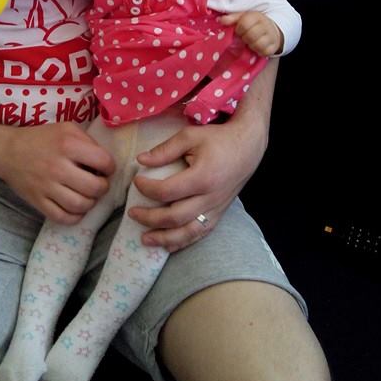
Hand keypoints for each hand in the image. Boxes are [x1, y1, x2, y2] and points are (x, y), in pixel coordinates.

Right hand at [0, 122, 114, 224]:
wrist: (7, 151)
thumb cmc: (41, 138)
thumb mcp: (66, 128)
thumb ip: (88, 141)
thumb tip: (105, 162)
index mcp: (68, 145)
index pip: (103, 162)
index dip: (110, 167)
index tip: (105, 168)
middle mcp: (58, 167)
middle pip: (95, 188)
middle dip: (103, 187)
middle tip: (99, 183)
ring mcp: (47, 187)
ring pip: (80, 205)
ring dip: (90, 203)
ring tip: (88, 195)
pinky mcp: (38, 201)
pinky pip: (63, 217)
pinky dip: (75, 216)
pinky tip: (76, 208)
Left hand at [128, 115, 266, 252]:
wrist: (248, 147)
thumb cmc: (218, 139)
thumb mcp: (190, 136)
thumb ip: (165, 149)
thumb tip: (140, 160)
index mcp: (202, 177)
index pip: (167, 191)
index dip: (147, 189)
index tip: (136, 181)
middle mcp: (209, 198)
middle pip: (175, 217)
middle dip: (149, 218)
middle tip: (132, 213)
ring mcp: (216, 209)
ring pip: (188, 233)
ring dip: (165, 239)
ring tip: (145, 239)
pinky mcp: (219, 214)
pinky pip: (200, 234)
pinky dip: (183, 242)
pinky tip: (168, 245)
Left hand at [219, 10, 282, 55]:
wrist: (271, 29)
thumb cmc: (253, 23)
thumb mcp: (243, 17)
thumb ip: (231, 18)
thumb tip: (220, 20)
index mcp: (256, 16)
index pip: (244, 24)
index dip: (239, 30)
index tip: (238, 31)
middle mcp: (265, 26)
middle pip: (250, 36)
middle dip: (244, 38)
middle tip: (244, 38)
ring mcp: (271, 36)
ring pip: (258, 45)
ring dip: (251, 46)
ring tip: (250, 43)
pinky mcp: (273, 47)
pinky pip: (264, 52)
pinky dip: (258, 52)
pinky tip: (256, 48)